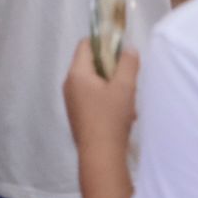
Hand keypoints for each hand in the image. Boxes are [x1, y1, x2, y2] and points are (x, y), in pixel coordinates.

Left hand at [62, 39, 140, 155]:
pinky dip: (107, 100)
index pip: (86, 45)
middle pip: (90, 63)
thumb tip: (128, 48)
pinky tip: (122, 114)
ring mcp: (71, 101)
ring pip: (94, 82)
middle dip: (111, 68)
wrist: (100, 156)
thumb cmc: (111, 118)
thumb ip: (128, 63)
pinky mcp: (77, 115)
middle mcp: (69, 84)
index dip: (104, 42)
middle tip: (128, 78)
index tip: (121, 51)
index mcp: (77, 73)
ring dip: (112, 86)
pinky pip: (92, 98)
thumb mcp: (125, 87)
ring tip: (128, 99)